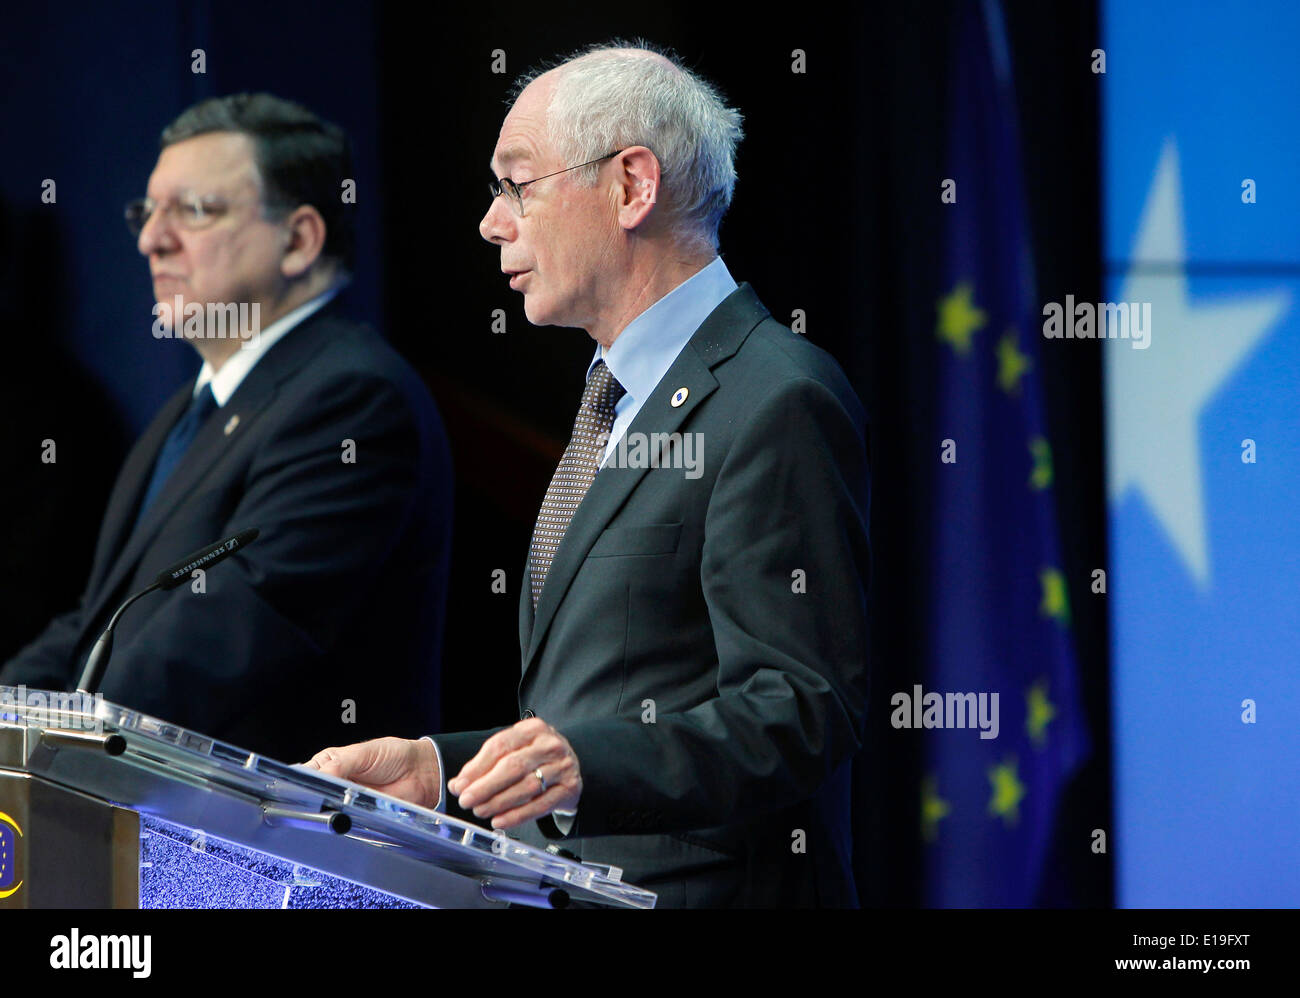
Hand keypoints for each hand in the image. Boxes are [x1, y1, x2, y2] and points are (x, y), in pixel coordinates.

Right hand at [301, 736, 440, 809]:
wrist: (420, 772)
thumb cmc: (393, 755)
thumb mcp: (364, 753)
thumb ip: (340, 764)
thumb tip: (321, 775)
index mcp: (329, 763)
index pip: (304, 775)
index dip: (299, 783)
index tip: (299, 789)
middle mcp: (333, 783)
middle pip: (311, 796)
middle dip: (312, 800)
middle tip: (319, 799)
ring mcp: (344, 802)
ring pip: (325, 813)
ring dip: (328, 812)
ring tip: (335, 807)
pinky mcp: (357, 818)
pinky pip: (344, 824)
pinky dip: (343, 823)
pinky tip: (345, 818)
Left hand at [448, 717, 581, 829]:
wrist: (570, 766)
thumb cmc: (535, 758)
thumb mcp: (512, 752)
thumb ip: (485, 766)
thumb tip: (457, 785)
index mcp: (532, 729)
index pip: (500, 746)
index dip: (477, 767)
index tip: (460, 785)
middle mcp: (550, 744)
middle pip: (513, 766)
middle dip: (485, 786)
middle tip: (466, 801)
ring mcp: (563, 766)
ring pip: (526, 787)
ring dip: (498, 802)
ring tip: (480, 811)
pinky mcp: (569, 788)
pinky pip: (540, 805)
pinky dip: (517, 816)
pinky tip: (500, 821)